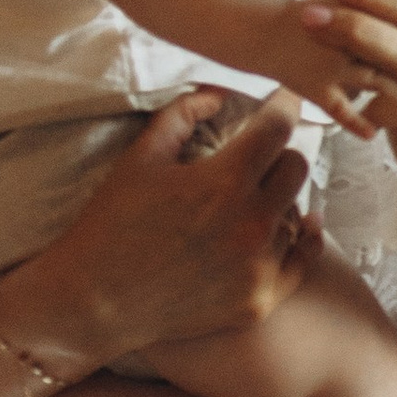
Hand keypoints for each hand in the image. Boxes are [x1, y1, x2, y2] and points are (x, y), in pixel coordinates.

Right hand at [56, 89, 320, 352]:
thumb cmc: (112, 224)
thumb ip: (182, 114)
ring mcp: (259, 267)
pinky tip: (297, 226)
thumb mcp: (140, 158)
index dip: (283, 106)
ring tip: (247, 202)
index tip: (283, 100)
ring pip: (297, 213)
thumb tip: (220, 94)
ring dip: (278, 201)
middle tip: (257, 156)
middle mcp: (251, 224)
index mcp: (224, 182)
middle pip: (296, 168)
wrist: (94, 302)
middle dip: (278, 154)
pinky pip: (302, 259)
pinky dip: (298, 240)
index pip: (279, 127)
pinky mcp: (260, 301)